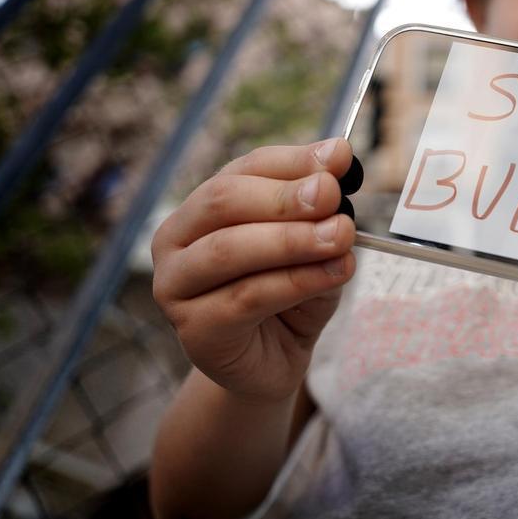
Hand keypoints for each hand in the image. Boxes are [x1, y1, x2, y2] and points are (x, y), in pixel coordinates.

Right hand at [151, 139, 357, 403]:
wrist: (276, 360)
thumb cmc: (290, 293)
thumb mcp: (313, 243)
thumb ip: (320, 207)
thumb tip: (339, 159)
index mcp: (202, 207)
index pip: (244, 169)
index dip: (292, 161)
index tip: (340, 157)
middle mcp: (175, 240)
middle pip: (224, 202)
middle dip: (284, 196)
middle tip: (331, 195)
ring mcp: (176, 286)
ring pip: (230, 250)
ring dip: (292, 239)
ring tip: (341, 235)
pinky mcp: (194, 330)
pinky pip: (247, 297)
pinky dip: (297, 281)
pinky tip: (336, 271)